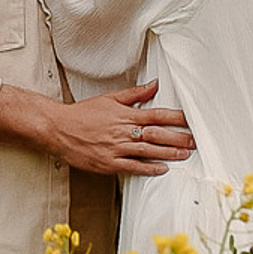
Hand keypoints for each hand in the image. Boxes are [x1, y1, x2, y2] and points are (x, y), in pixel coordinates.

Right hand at [51, 81, 194, 176]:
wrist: (58, 128)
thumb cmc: (82, 114)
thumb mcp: (110, 99)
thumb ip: (134, 94)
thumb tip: (154, 85)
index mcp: (125, 114)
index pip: (156, 115)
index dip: (176, 118)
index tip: (190, 120)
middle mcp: (123, 131)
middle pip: (157, 134)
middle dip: (178, 138)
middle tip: (194, 141)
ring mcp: (116, 148)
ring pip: (148, 151)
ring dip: (169, 153)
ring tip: (185, 155)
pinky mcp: (109, 163)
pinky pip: (132, 166)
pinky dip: (148, 168)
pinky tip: (162, 169)